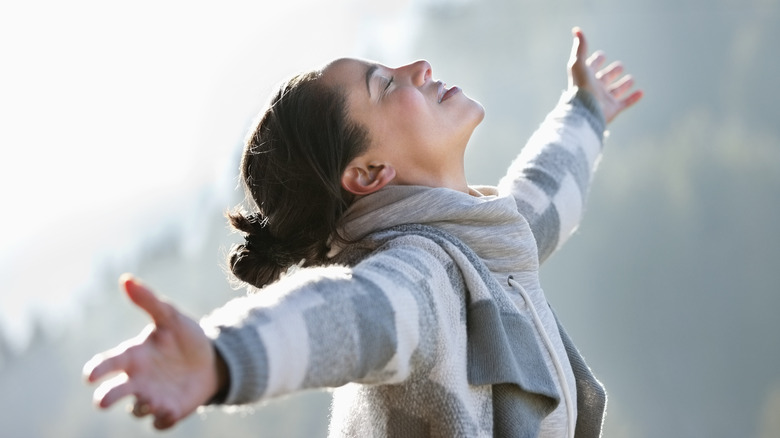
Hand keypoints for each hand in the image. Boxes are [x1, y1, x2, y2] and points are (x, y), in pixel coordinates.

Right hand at [83, 274, 222, 429]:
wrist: (213, 360)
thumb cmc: (184, 338)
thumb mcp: (171, 317)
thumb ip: (149, 301)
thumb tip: (126, 279)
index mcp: (133, 357)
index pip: (108, 364)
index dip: (97, 370)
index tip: (90, 376)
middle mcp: (137, 380)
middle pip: (114, 393)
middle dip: (107, 398)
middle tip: (102, 402)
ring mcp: (152, 397)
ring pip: (137, 409)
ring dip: (142, 406)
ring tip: (152, 401)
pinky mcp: (169, 411)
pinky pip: (160, 423)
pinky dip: (162, 419)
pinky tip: (171, 411)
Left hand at [567, 27, 642, 123]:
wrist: (585, 110)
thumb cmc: (581, 86)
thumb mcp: (579, 63)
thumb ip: (580, 47)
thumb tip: (577, 30)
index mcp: (586, 77)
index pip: (592, 66)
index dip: (596, 60)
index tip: (602, 55)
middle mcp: (595, 88)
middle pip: (605, 78)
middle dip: (612, 72)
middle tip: (620, 66)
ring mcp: (604, 99)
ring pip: (615, 91)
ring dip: (623, 85)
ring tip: (631, 79)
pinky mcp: (613, 109)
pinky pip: (625, 103)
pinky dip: (633, 98)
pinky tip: (641, 92)